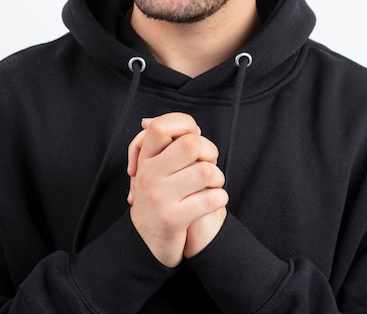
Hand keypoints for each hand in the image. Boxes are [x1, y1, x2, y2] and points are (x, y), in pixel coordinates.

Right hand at [127, 113, 227, 267]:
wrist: (148, 243)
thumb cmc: (162, 197)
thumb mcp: (158, 169)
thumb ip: (172, 145)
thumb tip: (193, 127)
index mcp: (146, 159)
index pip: (160, 126)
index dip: (183, 124)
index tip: (194, 135)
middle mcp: (148, 175)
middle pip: (190, 144)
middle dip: (210, 151)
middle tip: (209, 163)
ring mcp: (158, 197)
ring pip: (206, 171)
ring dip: (218, 178)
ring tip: (213, 185)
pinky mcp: (171, 219)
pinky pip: (209, 198)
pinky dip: (220, 197)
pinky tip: (215, 200)